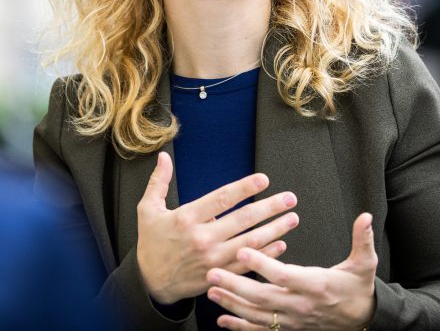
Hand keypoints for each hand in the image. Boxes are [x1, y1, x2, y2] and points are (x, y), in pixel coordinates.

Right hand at [136, 152, 299, 304]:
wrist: (150, 282)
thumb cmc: (151, 242)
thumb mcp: (147, 210)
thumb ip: (158, 182)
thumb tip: (163, 157)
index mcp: (187, 218)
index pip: (221, 199)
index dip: (244, 188)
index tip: (263, 179)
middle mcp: (202, 239)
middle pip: (243, 220)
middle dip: (270, 208)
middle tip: (290, 198)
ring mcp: (212, 259)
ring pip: (250, 243)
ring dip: (275, 230)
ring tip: (292, 218)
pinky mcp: (219, 275)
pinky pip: (247, 264)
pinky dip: (266, 255)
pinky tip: (281, 244)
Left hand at [206, 213, 377, 329]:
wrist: (362, 319)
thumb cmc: (358, 288)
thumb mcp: (365, 264)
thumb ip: (362, 240)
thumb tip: (365, 217)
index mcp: (316, 285)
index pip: (284, 275)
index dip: (262, 265)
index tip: (242, 250)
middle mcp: (301, 305)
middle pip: (263, 297)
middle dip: (235, 285)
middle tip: (212, 272)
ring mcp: (293, 320)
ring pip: (257, 316)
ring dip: (232, 304)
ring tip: (211, 291)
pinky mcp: (289, 329)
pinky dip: (240, 327)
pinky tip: (221, 321)